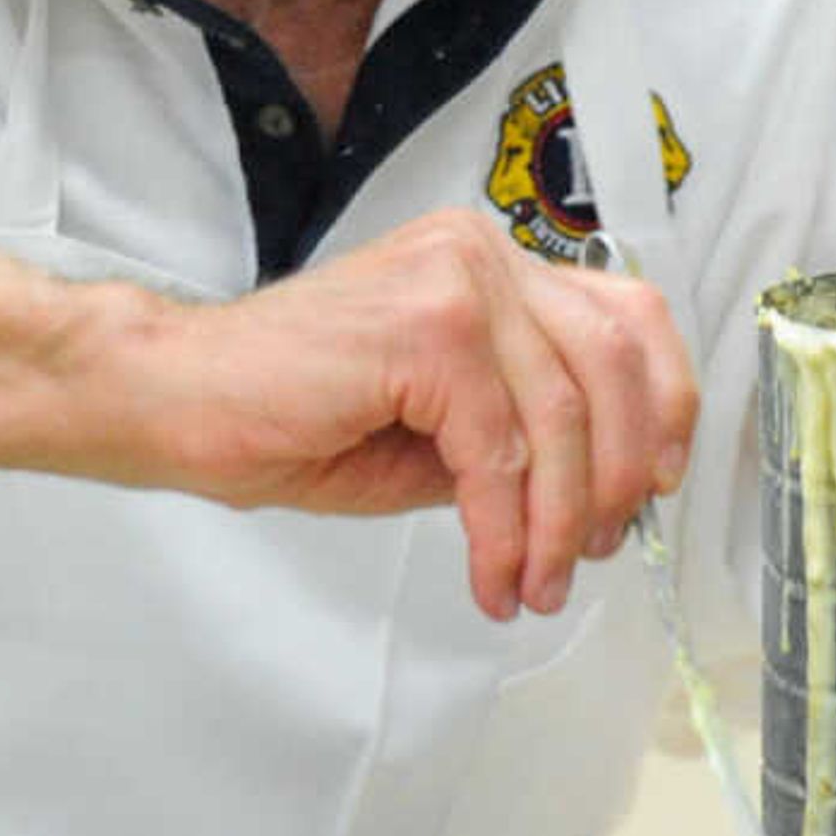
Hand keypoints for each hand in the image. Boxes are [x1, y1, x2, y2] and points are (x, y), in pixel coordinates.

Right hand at [108, 208, 697, 623]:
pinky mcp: (424, 328)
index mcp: (484, 263)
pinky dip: (505, 530)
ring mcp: (454, 279)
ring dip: (560, 522)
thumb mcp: (432, 426)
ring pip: (566, 416)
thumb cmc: (281, 412)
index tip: (656, 486)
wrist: (173, 400)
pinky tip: (490, 573)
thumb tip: (603, 492)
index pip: (624, 314)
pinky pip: (502, 449)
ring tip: (531, 583)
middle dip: (617, 481)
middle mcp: (478, 253)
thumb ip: (515, 431)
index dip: (662, 405)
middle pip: (615, 364)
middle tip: (587, 556)